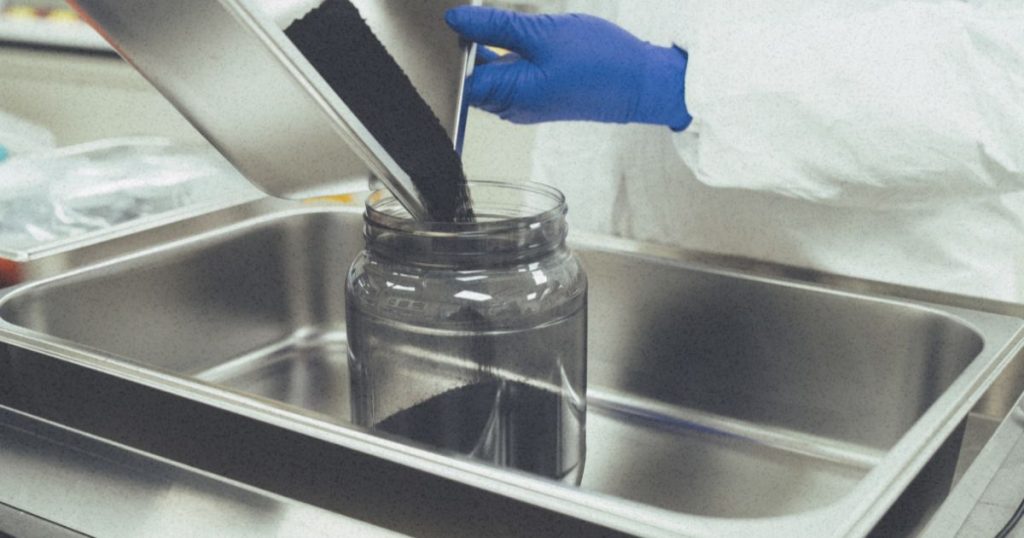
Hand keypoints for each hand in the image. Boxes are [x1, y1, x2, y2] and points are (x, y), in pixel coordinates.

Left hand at [445, 6, 691, 129]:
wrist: (642, 83)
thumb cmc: (601, 62)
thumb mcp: (542, 33)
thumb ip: (495, 26)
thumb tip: (456, 19)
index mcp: (508, 95)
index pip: (457, 79)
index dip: (448, 49)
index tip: (452, 21)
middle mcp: (510, 106)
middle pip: (469, 77)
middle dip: (464, 46)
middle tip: (472, 14)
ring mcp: (522, 103)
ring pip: (487, 74)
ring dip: (483, 47)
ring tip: (492, 22)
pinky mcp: (535, 95)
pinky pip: (506, 74)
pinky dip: (501, 54)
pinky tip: (508, 35)